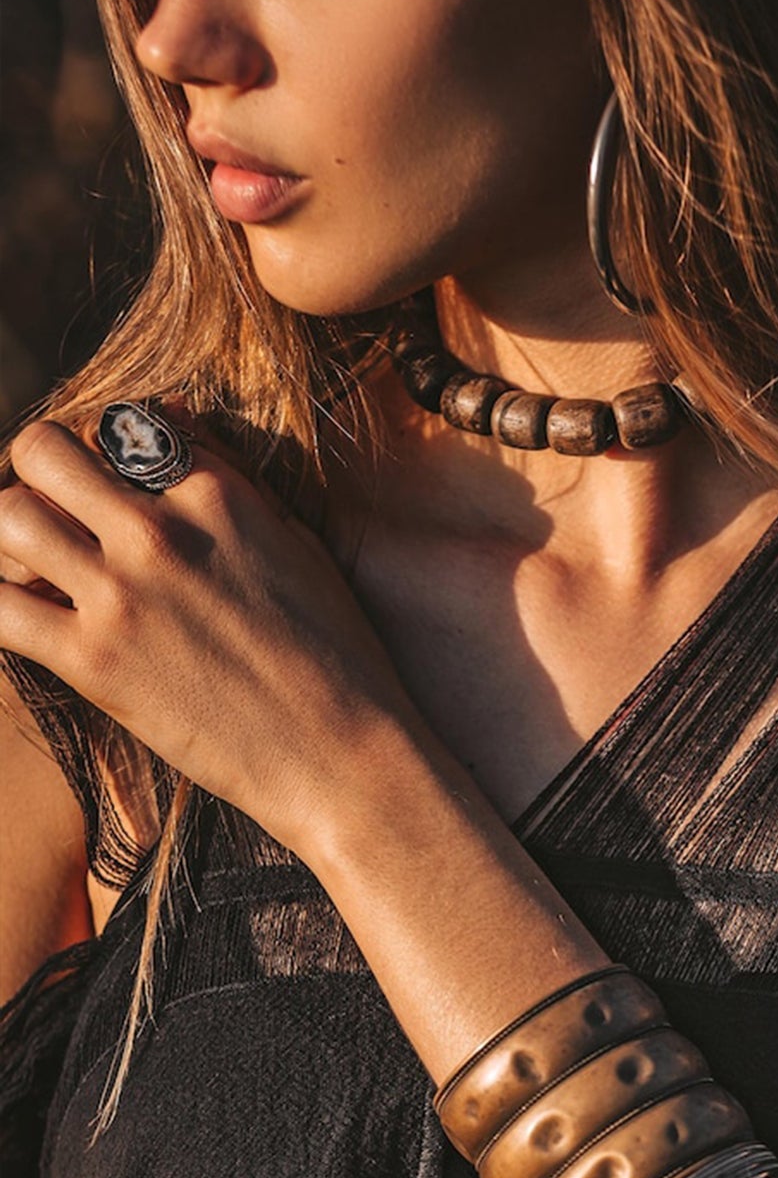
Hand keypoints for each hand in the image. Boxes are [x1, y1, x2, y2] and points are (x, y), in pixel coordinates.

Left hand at [0, 417, 416, 853]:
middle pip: (39, 451)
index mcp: (214, 493)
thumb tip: (174, 419)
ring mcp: (121, 596)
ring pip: (6, 517)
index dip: (103, 456)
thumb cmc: (336, 658)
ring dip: (7, 537)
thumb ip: (232, 479)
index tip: (107, 492)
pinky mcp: (93, 663)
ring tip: (34, 570)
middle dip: (33, 475)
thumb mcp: (297, 545)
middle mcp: (159, 531)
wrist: (343, 758)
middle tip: (51, 516)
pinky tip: (21, 620)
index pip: (118, 428)